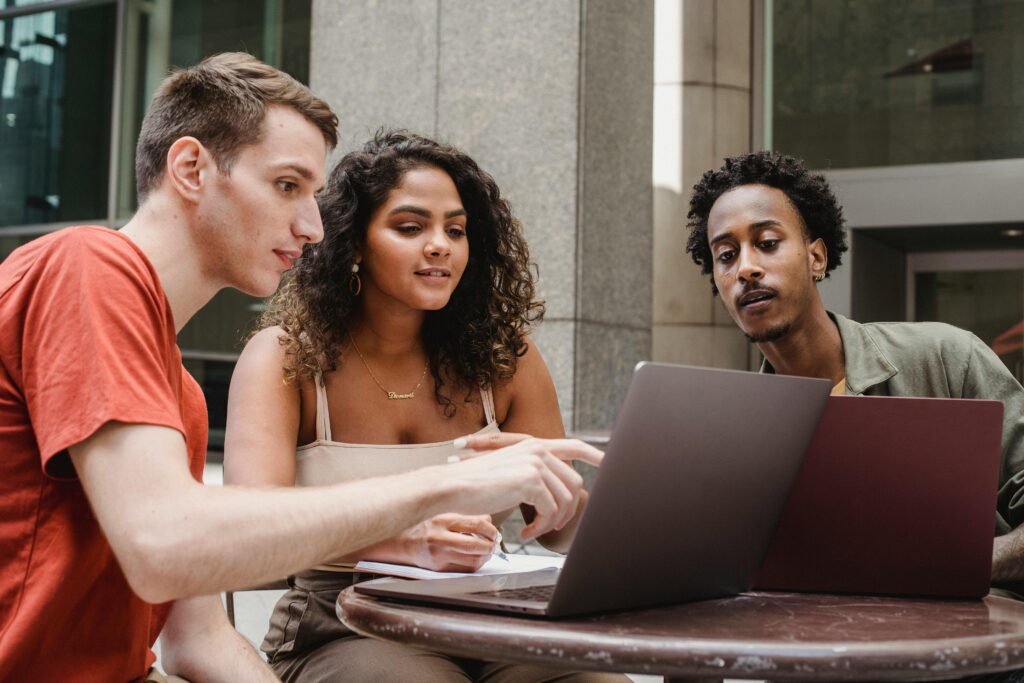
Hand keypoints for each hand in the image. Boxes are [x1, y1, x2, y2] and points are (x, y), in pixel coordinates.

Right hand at [401, 513, 497, 572]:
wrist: (404, 543)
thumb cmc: (426, 526)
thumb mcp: (445, 514)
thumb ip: (467, 517)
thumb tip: (488, 521)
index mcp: (442, 520)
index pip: (475, 524)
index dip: (490, 530)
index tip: (495, 532)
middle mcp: (439, 538)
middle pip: (474, 546)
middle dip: (490, 546)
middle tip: (493, 543)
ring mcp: (438, 555)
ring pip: (472, 561)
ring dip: (485, 557)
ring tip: (486, 551)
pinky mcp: (439, 568)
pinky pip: (464, 570)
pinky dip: (475, 565)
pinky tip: (476, 558)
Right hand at [445, 435, 603, 540]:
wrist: (452, 486)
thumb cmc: (474, 484)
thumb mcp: (508, 472)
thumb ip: (533, 474)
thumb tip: (556, 490)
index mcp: (533, 445)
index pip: (575, 446)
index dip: (595, 454)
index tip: (609, 464)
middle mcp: (538, 450)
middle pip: (574, 483)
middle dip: (567, 510)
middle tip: (550, 526)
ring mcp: (536, 463)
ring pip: (565, 500)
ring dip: (552, 522)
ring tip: (534, 530)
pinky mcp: (531, 480)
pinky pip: (550, 511)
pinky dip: (541, 527)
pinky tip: (525, 531)